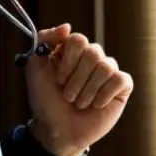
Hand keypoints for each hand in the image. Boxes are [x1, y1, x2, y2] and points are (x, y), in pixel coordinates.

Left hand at [23, 24, 132, 155]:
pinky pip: (121, 79)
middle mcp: (91, 56)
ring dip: (88, 90)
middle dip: (77, 79)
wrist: (57, 129)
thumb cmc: (45, 99)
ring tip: (80, 102)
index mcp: (71, 50)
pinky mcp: (121, 87)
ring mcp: (107, 70)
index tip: (58, 79)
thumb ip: (43, 40)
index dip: (69, 62)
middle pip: (93, 53)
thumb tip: (67, 26)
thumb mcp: (34, 67)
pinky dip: (105, 94)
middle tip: (68, 95)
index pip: (78, 39)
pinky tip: (97, 104)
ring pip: (106, 67)